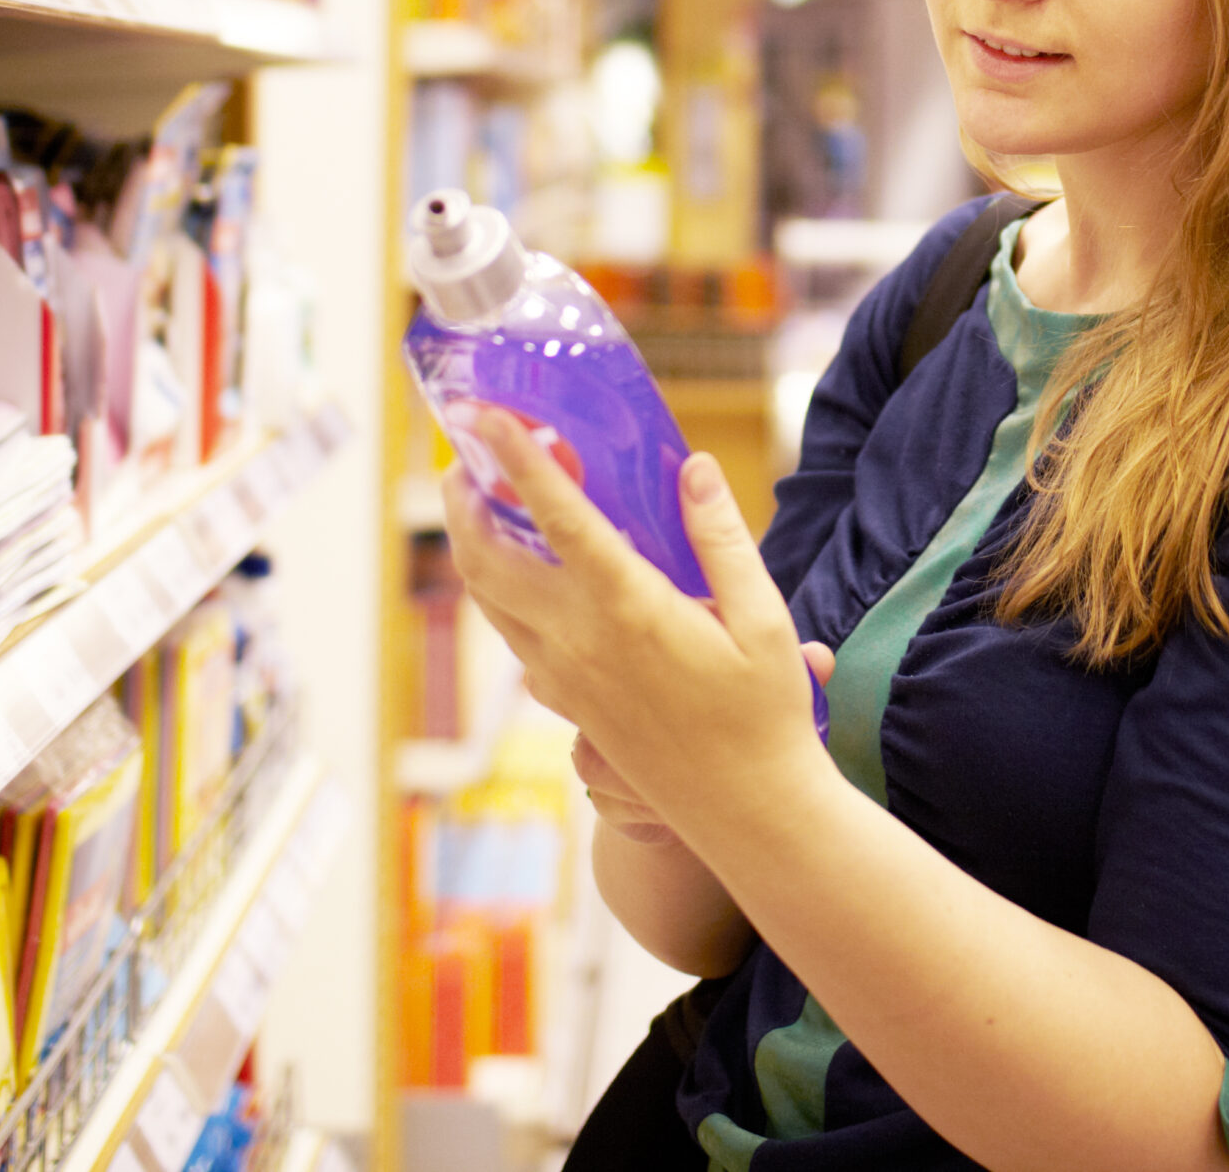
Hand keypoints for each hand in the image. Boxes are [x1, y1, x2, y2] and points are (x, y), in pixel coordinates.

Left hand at [442, 412, 834, 841]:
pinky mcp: (565, 704)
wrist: (748, 814)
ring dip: (472, 544)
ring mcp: (562, 677)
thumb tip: (691, 466)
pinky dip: (498, 591)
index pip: (556, 516)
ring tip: (479, 499)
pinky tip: (523, 571)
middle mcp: (576, 641)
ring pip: (488, 599)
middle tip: (467, 454)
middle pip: (487, 557)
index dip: (517, 458)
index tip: (486, 413)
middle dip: (464, 499)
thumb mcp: (763, 618)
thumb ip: (721, 537)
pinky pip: (511, 635)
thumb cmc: (764, 714)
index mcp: (626, 607)